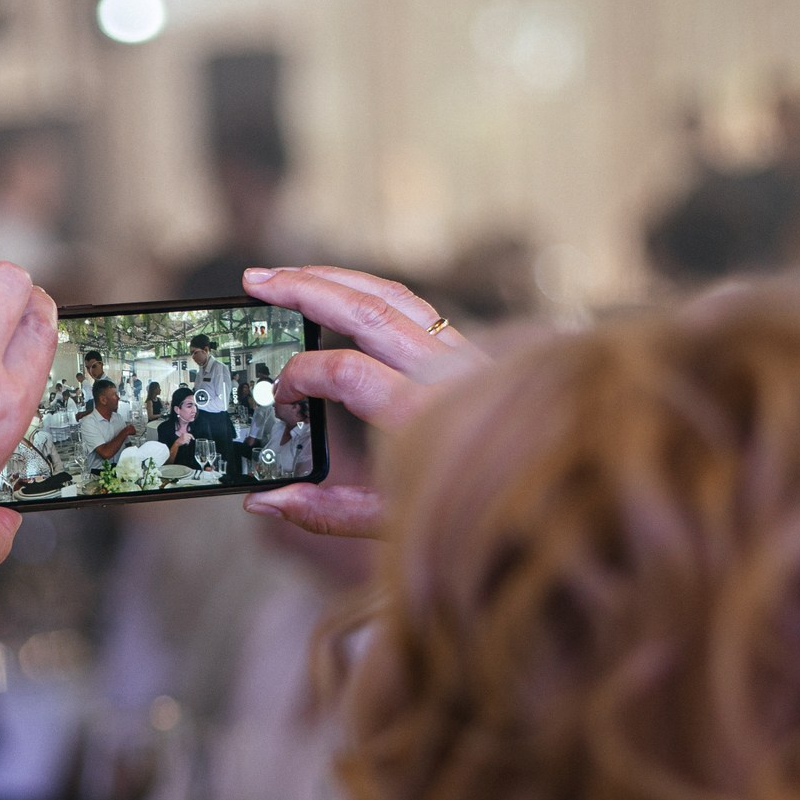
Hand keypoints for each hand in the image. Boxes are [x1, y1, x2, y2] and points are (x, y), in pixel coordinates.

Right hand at [239, 265, 490, 539]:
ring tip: (286, 275)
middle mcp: (444, 374)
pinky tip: (339, 290)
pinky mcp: (467, 348)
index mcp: (421, 417)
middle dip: (304, 290)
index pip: (346, 372)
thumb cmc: (471, 510)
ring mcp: (460, 353)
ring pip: (390, 295)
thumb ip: (327, 512)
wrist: (543, 490)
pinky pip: (412, 304)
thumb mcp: (394, 524)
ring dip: (334, 279)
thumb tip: (265, 500)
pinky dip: (368, 290)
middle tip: (256, 282)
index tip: (282, 401)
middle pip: (366, 311)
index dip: (301, 378)